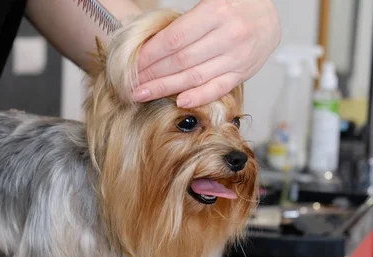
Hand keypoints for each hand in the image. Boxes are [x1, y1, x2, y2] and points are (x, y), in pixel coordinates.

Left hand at [133, 0, 280, 107]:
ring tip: (144, 94)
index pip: (174, 39)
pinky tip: (179, 102)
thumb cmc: (232, 7)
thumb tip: (149, 45)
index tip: (133, 65)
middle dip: (152, 74)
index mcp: (216, 11)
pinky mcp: (244, 72)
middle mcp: (229, 35)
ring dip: (166, 88)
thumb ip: (183, 24)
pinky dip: (198, 97)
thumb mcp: (208, 3)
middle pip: (181, 61)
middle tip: (132, 84)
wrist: (267, 15)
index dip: (150, 55)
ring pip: (195, 77)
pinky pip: (218, 88)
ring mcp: (238, 56)